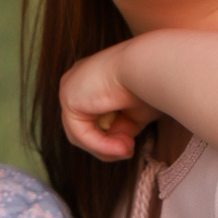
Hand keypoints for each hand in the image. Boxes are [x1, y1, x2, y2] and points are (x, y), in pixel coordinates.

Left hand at [61, 46, 156, 160]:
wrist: (149, 66)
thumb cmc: (149, 84)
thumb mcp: (135, 113)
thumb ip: (121, 128)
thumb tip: (118, 145)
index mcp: (90, 80)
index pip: (91, 118)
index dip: (109, 138)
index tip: (130, 146)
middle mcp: (76, 82)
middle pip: (82, 128)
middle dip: (106, 146)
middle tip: (129, 151)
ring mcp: (69, 88)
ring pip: (80, 135)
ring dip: (105, 149)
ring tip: (127, 150)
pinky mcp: (68, 98)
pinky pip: (82, 134)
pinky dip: (103, 145)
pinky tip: (123, 147)